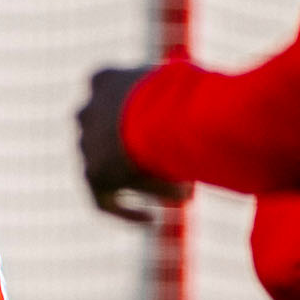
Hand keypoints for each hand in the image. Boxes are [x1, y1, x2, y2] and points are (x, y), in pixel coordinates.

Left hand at [77, 65, 180, 222]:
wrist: (160, 115)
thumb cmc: (186, 93)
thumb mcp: (190, 84)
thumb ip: (190, 95)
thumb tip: (212, 108)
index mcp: (105, 80)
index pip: (108, 93)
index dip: (130, 112)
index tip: (151, 128)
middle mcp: (89, 109)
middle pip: (105, 132)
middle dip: (129, 148)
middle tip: (160, 163)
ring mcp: (87, 142)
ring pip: (110, 167)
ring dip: (138, 180)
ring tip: (175, 192)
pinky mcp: (93, 173)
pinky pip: (105, 200)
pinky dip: (126, 211)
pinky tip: (150, 220)